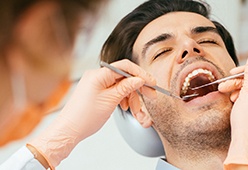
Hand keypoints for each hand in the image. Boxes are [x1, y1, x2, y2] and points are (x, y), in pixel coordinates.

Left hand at [28, 59, 155, 166]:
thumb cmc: (84, 117)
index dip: (141, 74)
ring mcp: (97, 84)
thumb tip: (139, 79)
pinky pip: (115, 91)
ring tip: (137, 110)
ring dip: (131, 97)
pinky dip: (123, 99)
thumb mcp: (110, 101)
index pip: (125, 67)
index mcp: (98, 74)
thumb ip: (126, 87)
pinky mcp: (97, 91)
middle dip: (138, 87)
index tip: (151, 82)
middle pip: (124, 77)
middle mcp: (97, 76)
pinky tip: (126, 107)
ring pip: (121, 86)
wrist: (69, 130)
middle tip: (151, 95)